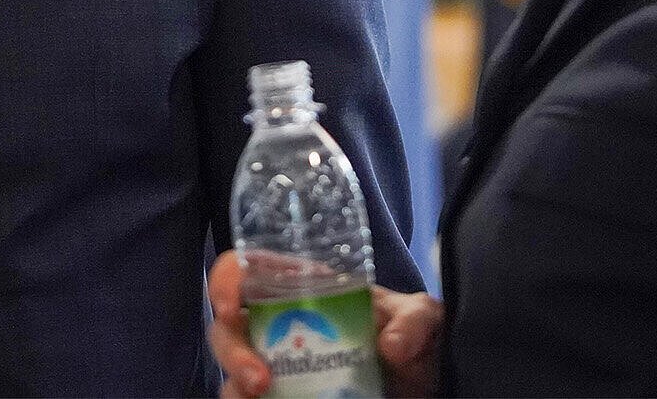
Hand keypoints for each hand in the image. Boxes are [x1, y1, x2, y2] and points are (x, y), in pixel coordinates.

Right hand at [207, 250, 444, 397]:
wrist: (429, 389)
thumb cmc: (419, 343)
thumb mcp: (424, 320)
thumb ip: (414, 321)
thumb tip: (389, 345)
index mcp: (306, 289)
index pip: (250, 270)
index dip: (228, 280)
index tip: (230, 307)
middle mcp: (284, 327)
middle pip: (229, 329)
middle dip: (232, 352)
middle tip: (258, 380)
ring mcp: (283, 371)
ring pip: (232, 376)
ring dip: (236, 388)